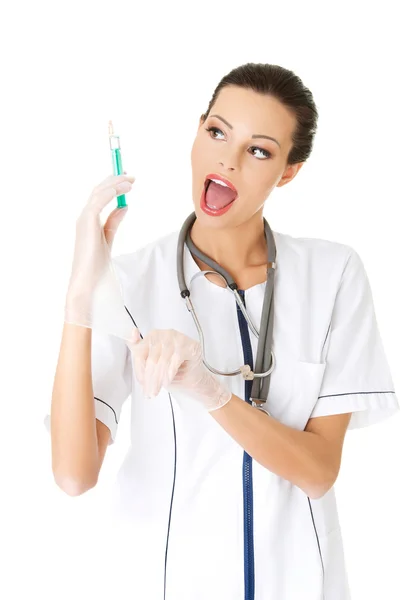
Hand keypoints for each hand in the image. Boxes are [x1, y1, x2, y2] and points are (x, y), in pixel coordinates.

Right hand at [64, 173, 134, 327]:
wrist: (87, 280)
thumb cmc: (95, 264)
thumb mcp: (108, 238)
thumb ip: (114, 221)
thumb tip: (125, 206)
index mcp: (88, 219)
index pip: (100, 196)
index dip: (112, 185)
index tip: (126, 180)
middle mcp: (84, 216)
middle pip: (99, 190)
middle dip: (114, 180)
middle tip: (130, 176)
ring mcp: (84, 219)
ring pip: (99, 193)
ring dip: (115, 184)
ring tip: (130, 181)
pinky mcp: (86, 223)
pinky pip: (98, 202)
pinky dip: (110, 193)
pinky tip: (122, 190)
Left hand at [127, 328, 231, 410]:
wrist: (192, 378)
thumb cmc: (172, 369)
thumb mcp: (151, 363)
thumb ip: (138, 349)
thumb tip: (130, 334)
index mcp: (153, 335)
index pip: (140, 352)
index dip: (139, 370)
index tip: (141, 383)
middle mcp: (165, 333)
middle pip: (151, 358)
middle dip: (149, 378)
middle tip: (149, 391)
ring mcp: (178, 338)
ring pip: (162, 361)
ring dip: (158, 379)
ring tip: (157, 390)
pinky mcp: (190, 345)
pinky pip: (175, 361)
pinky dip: (170, 373)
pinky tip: (167, 381)